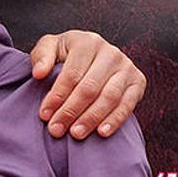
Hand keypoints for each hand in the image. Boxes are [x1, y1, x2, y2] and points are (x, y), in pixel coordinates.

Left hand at [30, 30, 146, 138]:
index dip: (57, 96)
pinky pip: (127, 104)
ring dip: (91, 118)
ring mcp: (126, 67)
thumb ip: (41, 56)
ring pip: (109, 97)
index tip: (44, 115)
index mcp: (87, 42)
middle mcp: (110, 52)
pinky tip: (102, 133)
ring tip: (76, 134)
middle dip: (71, 111)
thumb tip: (39, 73)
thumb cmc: (67, 55)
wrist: (93, 57)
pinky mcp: (138, 82)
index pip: (71, 73)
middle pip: (89, 87)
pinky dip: (115, 120)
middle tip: (56, 130)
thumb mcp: (50, 48)